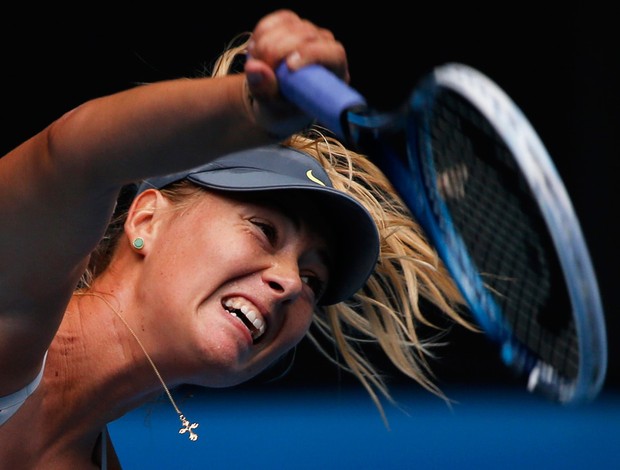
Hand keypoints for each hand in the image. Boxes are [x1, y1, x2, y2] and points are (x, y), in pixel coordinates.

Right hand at [244, 9, 349, 137]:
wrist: (274, 102)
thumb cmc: (282, 111)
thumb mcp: (273, 110)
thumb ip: (266, 92)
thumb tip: (254, 68)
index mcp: (334, 74)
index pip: (334, 54)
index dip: (312, 55)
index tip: (289, 67)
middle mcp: (326, 48)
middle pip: (307, 36)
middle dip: (277, 51)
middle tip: (261, 71)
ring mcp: (309, 34)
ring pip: (289, 25)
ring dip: (265, 44)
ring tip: (257, 66)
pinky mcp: (291, 25)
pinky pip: (275, 21)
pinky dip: (259, 34)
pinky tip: (254, 51)